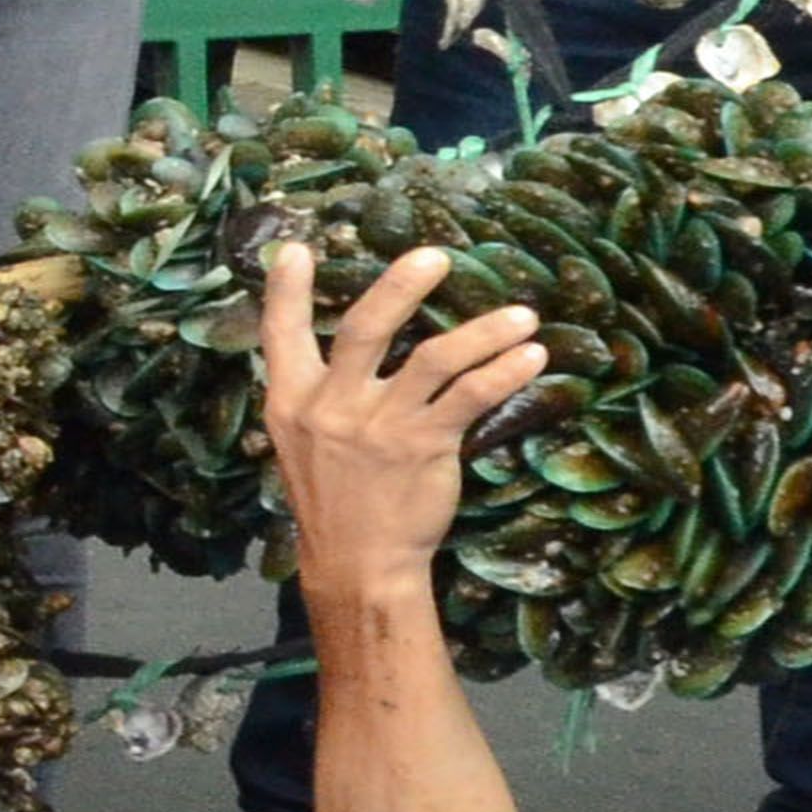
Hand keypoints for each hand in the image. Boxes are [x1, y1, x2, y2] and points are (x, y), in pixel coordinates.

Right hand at [261, 232, 536, 609]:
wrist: (357, 562)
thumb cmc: (336, 496)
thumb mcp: (304, 441)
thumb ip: (318, 390)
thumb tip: (349, 339)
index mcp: (294, 402)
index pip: (281, 336)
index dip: (284, 291)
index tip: (296, 248)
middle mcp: (332, 408)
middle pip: (365, 330)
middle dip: (399, 288)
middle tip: (435, 256)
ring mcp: (380, 428)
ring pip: (433, 360)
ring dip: (483, 333)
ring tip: (523, 315)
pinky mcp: (423, 448)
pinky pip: (470, 398)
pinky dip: (503, 372)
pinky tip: (530, 358)